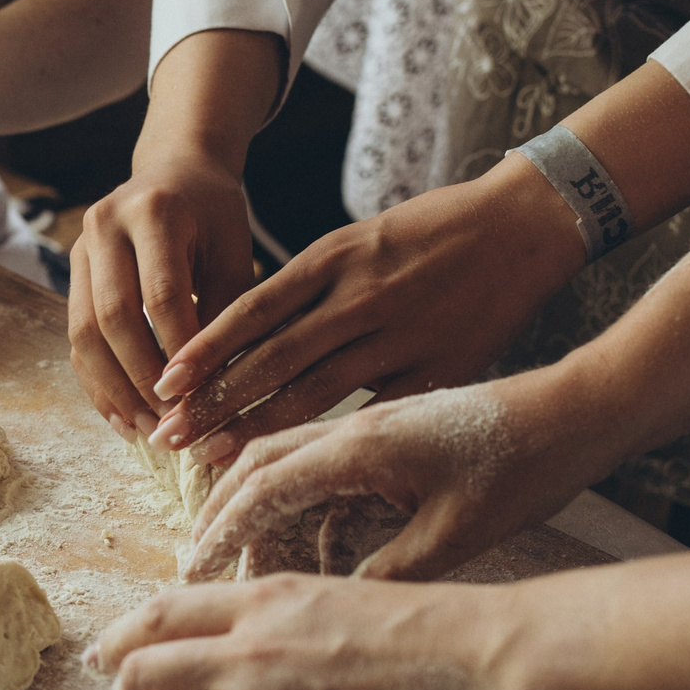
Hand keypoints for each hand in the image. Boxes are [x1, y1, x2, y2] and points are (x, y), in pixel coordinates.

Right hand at [68, 159, 256, 437]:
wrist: (175, 170)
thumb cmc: (214, 216)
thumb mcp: (232, 254)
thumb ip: (223, 314)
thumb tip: (213, 391)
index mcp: (154, 212)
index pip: (161, 295)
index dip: (178, 352)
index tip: (199, 397)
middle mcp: (105, 224)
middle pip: (112, 317)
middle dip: (141, 378)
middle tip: (171, 422)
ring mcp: (79, 246)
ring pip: (84, 332)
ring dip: (114, 388)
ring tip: (145, 428)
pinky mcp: (70, 271)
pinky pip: (76, 337)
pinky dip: (97, 380)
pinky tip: (122, 414)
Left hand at [90, 574, 534, 689]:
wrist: (497, 670)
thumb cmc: (444, 636)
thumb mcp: (346, 600)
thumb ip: (287, 622)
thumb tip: (250, 650)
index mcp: (265, 602)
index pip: (156, 615)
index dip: (119, 642)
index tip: (106, 665)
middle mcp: (248, 654)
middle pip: (135, 680)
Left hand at [148, 160, 584, 464]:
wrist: (523, 224)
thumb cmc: (431, 232)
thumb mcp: (358, 240)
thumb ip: (307, 287)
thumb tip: (246, 338)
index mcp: (332, 257)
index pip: (251, 309)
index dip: (205, 351)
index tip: (166, 384)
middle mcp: (358, 296)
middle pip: (270, 358)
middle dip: (213, 401)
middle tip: (168, 436)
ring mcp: (398, 335)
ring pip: (313, 392)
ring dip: (256, 426)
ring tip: (210, 454)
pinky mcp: (437, 367)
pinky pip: (373, 411)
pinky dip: (332, 438)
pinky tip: (296, 465)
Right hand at [186, 375, 611, 582]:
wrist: (581, 415)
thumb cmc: (525, 469)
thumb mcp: (455, 536)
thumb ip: (387, 572)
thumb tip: (334, 607)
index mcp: (358, 446)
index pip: (262, 487)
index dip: (222, 532)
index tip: (192, 572)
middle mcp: (354, 429)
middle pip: (257, 464)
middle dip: (221, 514)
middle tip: (198, 564)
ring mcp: (373, 431)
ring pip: (289, 465)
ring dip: (261, 510)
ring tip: (248, 565)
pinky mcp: (394, 439)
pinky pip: (330, 473)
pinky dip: (310, 511)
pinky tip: (321, 556)